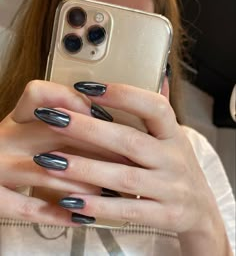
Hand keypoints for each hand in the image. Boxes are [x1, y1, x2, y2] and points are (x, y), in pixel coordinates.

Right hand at [0, 80, 127, 225]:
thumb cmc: (20, 148)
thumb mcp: (34, 127)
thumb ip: (65, 119)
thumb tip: (103, 116)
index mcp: (18, 117)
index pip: (39, 94)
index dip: (72, 100)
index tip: (104, 115)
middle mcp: (7, 137)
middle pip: (57, 133)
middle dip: (98, 148)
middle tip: (128, 159)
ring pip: (48, 173)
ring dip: (85, 185)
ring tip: (112, 191)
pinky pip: (27, 208)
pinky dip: (58, 214)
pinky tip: (82, 218)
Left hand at [37, 78, 217, 233]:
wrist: (200, 210)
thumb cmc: (177, 168)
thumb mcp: (173, 139)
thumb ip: (160, 112)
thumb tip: (160, 74)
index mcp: (174, 134)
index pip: (154, 107)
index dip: (122, 95)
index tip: (85, 88)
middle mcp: (174, 159)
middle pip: (130, 141)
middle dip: (89, 130)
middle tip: (54, 119)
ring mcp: (171, 189)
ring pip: (125, 177)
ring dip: (85, 168)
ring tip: (50, 160)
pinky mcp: (164, 215)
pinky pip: (128, 209)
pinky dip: (98, 204)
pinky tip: (70, 199)